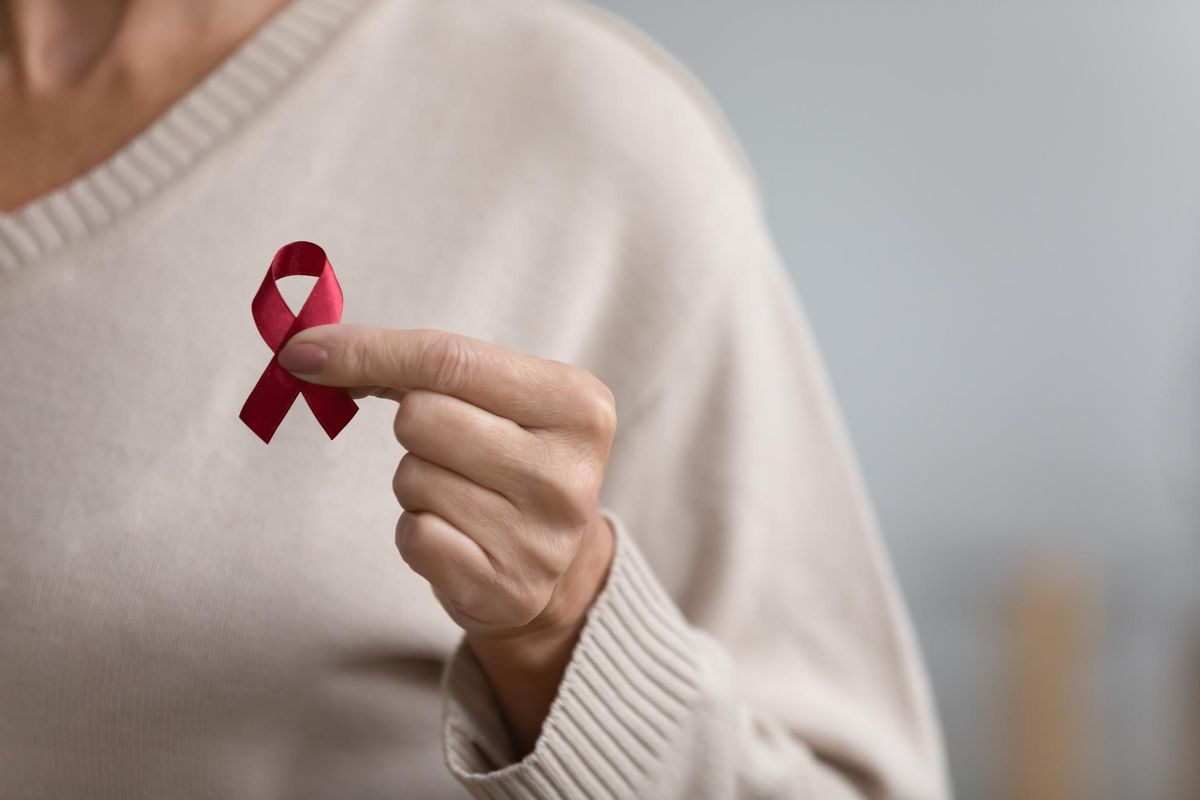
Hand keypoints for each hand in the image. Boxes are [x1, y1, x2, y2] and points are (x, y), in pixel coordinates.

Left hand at [277, 324, 617, 751]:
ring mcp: (541, 539)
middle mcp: (568, 473)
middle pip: (422, 417)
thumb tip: (310, 351)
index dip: (367, 351)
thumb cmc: (512, 459)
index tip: (304, 351)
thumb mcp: (500, 396)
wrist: (558, 567)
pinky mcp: (506, 589)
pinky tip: (458, 536)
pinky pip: (414, 534)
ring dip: (417, 482)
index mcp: (578, 405)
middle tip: (453, 448)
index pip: (449, 360)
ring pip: (412, 477)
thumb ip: (421, 364)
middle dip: (413, 426)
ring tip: (465, 497)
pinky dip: (417, 529)